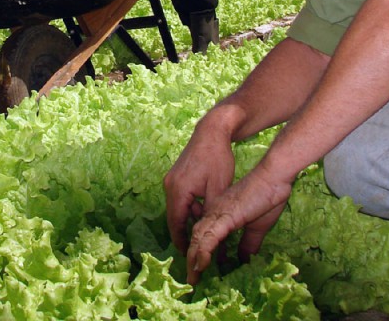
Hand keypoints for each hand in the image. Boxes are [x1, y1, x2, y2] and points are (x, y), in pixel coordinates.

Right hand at [164, 113, 235, 254]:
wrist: (212, 131)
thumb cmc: (218, 158)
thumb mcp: (218, 189)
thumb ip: (212, 213)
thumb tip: (212, 236)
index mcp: (177, 191)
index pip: (175, 225)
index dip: (182, 243)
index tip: (190, 258)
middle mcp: (170, 186)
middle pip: (175, 218)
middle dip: (186, 234)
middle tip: (199, 250)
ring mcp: (172, 180)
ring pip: (179, 208)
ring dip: (190, 220)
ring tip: (205, 234)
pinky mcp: (178, 175)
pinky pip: (182, 198)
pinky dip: (191, 208)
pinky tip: (205, 212)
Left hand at [184, 165, 291, 283]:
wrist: (273, 177)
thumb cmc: (267, 197)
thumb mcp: (258, 227)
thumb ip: (249, 243)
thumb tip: (244, 260)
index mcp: (220, 215)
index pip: (204, 237)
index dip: (199, 254)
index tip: (199, 272)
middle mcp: (214, 213)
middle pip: (196, 238)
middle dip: (192, 261)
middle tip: (191, 281)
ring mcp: (218, 213)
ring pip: (199, 238)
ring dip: (194, 259)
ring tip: (192, 277)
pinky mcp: (225, 215)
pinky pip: (210, 235)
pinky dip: (203, 250)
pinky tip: (199, 264)